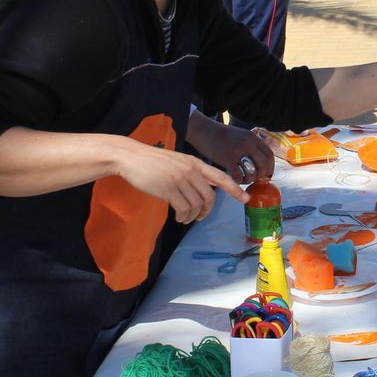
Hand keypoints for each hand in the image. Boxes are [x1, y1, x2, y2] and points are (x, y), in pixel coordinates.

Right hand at [115, 142, 246, 224]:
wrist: (131, 157)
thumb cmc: (153, 161)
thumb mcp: (178, 162)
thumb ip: (192, 172)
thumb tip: (206, 188)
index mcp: (194, 163)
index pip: (220, 176)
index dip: (234, 189)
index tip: (245, 198)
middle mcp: (190, 170)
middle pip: (209, 197)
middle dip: (206, 211)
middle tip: (199, 218)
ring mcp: (179, 179)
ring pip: (196, 205)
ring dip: (192, 216)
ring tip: (184, 219)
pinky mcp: (168, 189)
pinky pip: (183, 209)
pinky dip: (183, 217)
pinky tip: (178, 218)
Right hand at [187, 114, 274, 183]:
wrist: (203, 130)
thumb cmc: (220, 135)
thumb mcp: (240, 135)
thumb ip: (250, 145)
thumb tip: (258, 162)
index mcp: (252, 137)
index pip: (269, 155)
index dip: (270, 167)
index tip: (266, 174)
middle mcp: (248, 143)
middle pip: (264, 164)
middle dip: (262, 176)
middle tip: (255, 179)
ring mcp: (238, 151)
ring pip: (253, 172)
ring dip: (250, 180)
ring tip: (244, 179)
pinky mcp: (227, 159)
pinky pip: (239, 176)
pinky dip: (239, 181)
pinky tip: (234, 180)